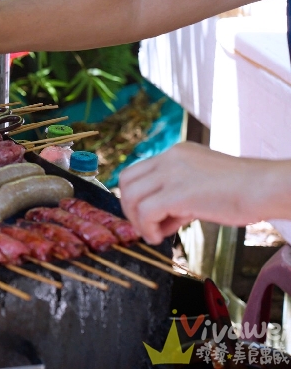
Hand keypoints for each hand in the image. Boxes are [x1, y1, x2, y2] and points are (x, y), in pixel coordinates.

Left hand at [118, 143, 290, 243]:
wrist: (264, 188)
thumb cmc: (242, 191)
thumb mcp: (203, 186)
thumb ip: (180, 197)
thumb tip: (162, 219)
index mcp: (176, 153)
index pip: (138, 170)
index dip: (136, 195)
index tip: (146, 215)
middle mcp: (170, 158)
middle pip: (126, 180)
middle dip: (129, 207)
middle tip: (143, 226)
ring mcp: (171, 173)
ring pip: (131, 195)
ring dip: (136, 219)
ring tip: (152, 234)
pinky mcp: (177, 192)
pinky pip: (145, 211)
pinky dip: (146, 227)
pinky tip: (158, 237)